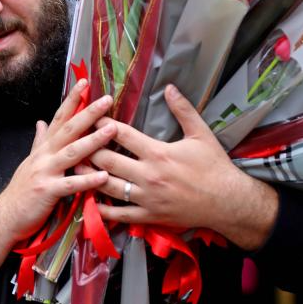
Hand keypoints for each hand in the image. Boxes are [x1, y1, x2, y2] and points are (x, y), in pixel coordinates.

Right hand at [0, 79, 114, 275]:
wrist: (5, 217)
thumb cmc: (22, 191)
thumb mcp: (30, 162)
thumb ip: (39, 141)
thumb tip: (41, 122)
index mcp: (43, 147)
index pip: (59, 117)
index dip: (72, 100)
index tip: (85, 82)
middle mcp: (44, 155)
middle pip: (68, 129)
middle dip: (88, 113)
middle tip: (106, 99)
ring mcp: (45, 172)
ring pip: (71, 152)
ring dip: (93, 140)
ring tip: (111, 129)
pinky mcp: (47, 191)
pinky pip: (70, 184)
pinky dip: (87, 179)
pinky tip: (103, 176)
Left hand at [80, 84, 278, 250]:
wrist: (228, 202)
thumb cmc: (215, 167)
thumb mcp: (201, 134)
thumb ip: (183, 110)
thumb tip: (169, 87)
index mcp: (158, 153)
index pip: (122, 134)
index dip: (103, 124)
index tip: (91, 116)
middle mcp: (148, 176)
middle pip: (107, 160)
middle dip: (89, 149)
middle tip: (75, 142)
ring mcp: (146, 198)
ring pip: (108, 186)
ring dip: (88, 176)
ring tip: (75, 167)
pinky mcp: (149, 216)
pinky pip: (120, 214)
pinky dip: (103, 209)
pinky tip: (91, 201)